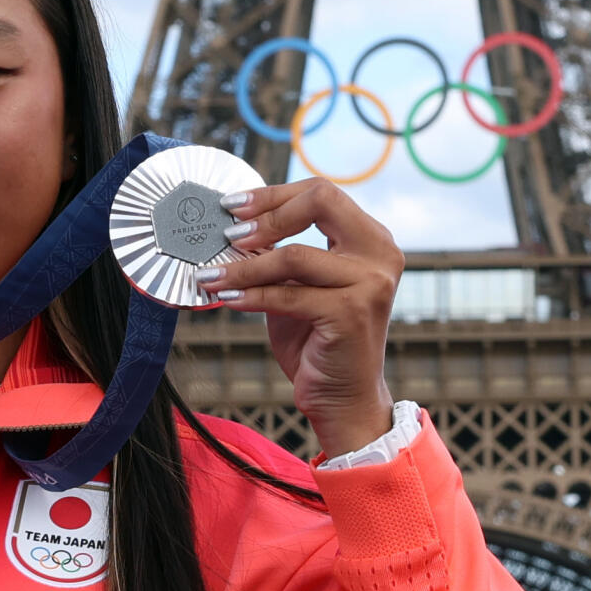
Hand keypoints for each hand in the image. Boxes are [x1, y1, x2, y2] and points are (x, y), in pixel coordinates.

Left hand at [208, 180, 399, 457]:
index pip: (322, 193)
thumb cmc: (316, 341)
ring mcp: (371, 282)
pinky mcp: (352, 312)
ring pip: (294, 255)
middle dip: (267, 212)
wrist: (343, 398)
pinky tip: (225, 298)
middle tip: (228, 232)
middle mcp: (379, 252)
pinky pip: (287, 295)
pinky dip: (250, 294)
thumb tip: (229, 228)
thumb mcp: (295, 287)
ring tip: (211, 275)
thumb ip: (276, 255)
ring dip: (245, 266)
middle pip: (321, 201)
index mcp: (370, 238)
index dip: (274, 195)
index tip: (232, 205)